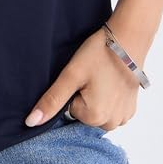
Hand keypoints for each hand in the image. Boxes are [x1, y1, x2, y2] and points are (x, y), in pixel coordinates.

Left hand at [24, 21, 149, 129]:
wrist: (129, 40)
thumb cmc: (99, 54)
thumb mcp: (71, 75)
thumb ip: (51, 101)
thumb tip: (31, 123)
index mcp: (94, 118)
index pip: (70, 112)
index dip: (72, 93)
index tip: (82, 78)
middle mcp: (111, 124)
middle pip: (84, 115)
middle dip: (84, 98)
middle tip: (91, 76)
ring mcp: (123, 118)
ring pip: (98, 113)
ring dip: (97, 99)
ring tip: (101, 78)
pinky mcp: (131, 110)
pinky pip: (112, 111)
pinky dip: (109, 99)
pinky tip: (110, 82)